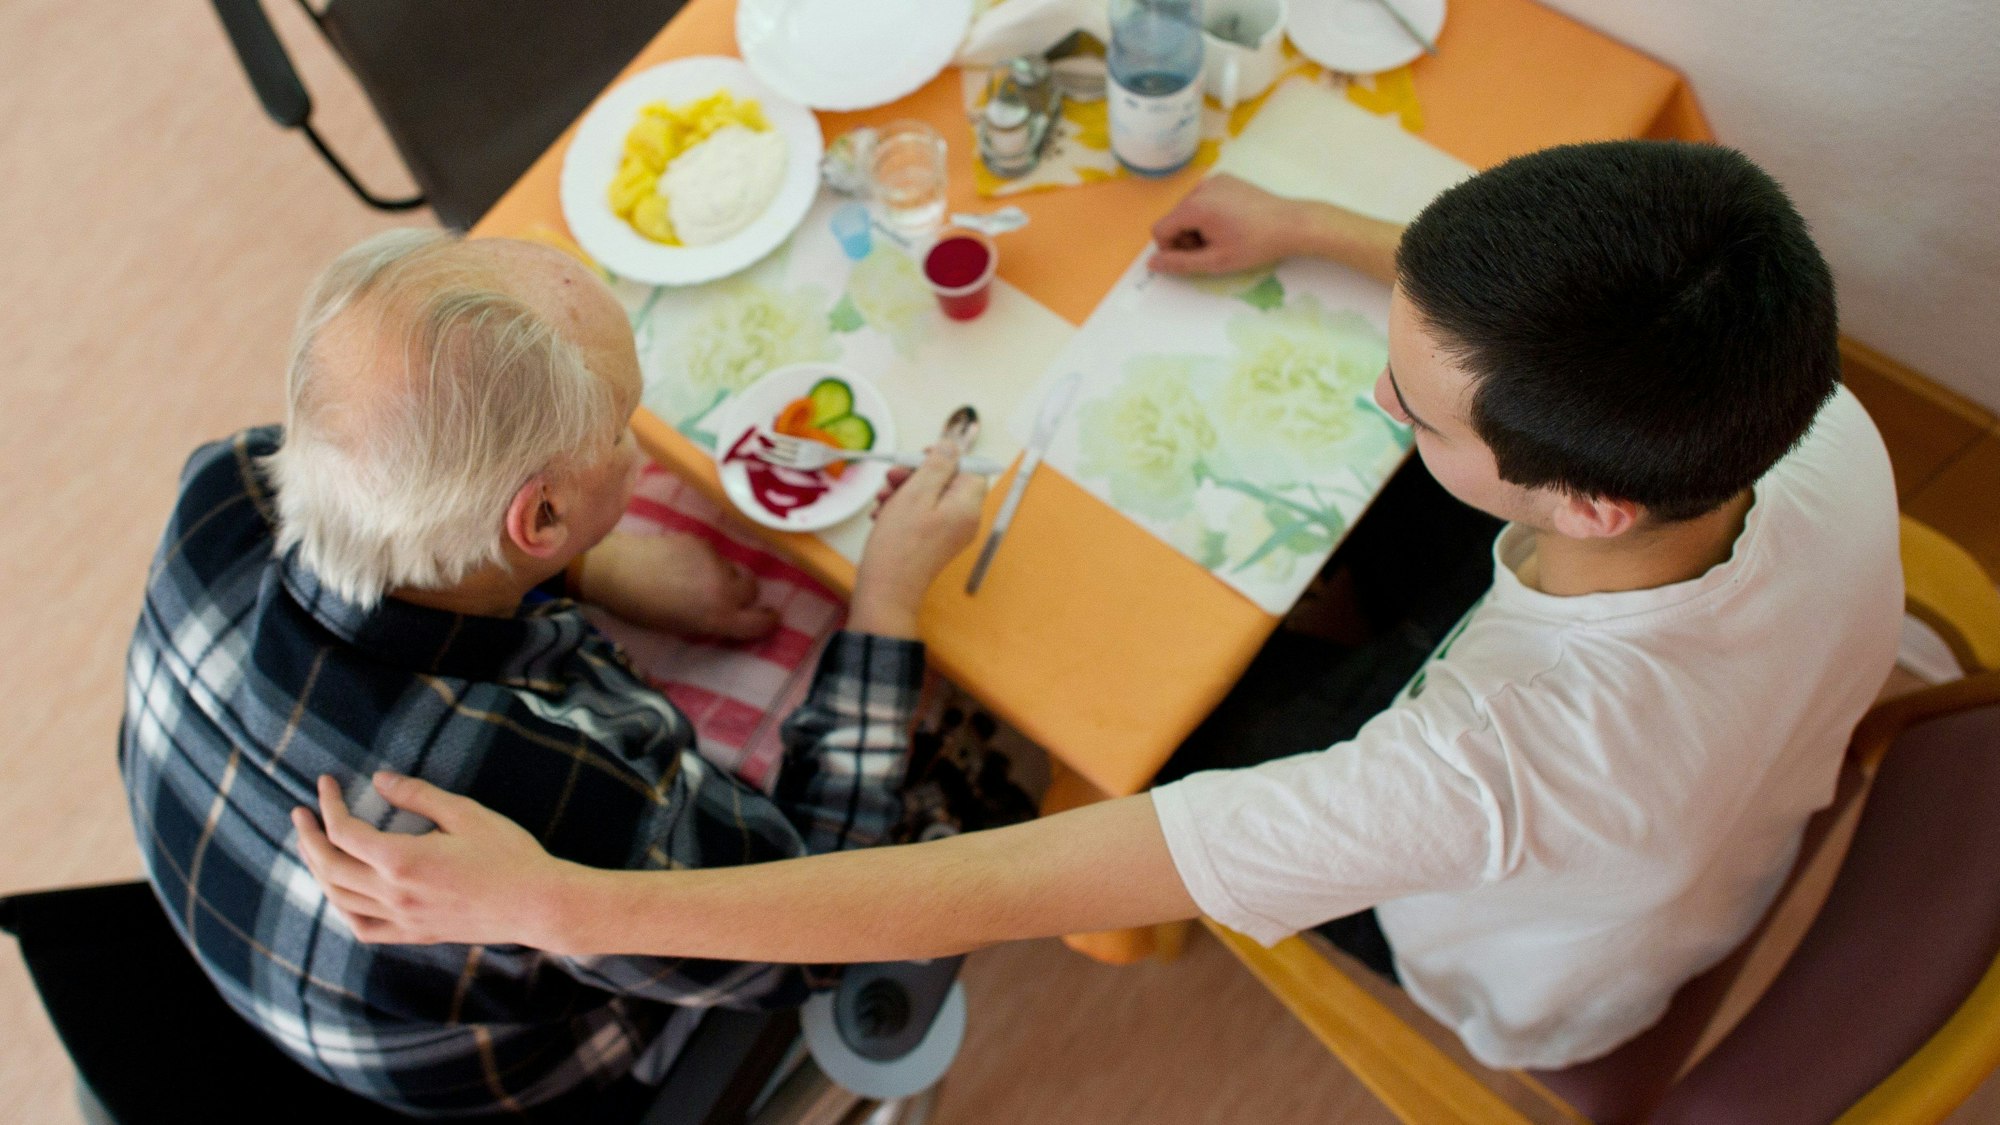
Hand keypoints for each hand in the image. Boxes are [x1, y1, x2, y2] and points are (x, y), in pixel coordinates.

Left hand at [291, 773, 579, 949]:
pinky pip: (364, 929)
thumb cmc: (508, 854)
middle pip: (330, 867)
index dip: (329, 805)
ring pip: (339, 899)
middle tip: (301, 814)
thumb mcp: (466, 813)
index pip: (344, 832)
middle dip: (309, 837)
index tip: (326, 783)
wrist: (537, 903)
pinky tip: (342, 895)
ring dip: (318, 871)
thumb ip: (418, 796)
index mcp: (402, 860)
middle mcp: (393, 894)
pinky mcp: (416, 934)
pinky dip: (343, 910)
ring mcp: (403, 919)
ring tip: (314, 849)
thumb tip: (380, 780)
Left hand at [575, 531, 777, 640]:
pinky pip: (715, 555)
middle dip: (744, 595)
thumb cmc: (642, 610)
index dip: (768, 621)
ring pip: (734, 570)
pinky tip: (682, 563)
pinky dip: (706, 561)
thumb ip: (712, 621)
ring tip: (696, 579)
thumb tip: (729, 615)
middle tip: (722, 598)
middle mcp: (724, 590)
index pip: (761, 622)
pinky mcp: (704, 543)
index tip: (768, 619)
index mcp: (719, 617)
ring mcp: (715, 562)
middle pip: (753, 590)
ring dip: (724, 576)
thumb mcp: (681, 627)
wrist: (617, 570)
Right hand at [850, 445, 986, 636]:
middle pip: (947, 482)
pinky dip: (901, 510)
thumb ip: (937, 465)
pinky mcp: (933, 543)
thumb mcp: (917, 493)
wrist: (886, 591)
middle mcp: (964, 521)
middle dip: (916, 475)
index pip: (970, 470)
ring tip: (881, 499)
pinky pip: (921, 516)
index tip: (920, 457)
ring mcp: (949, 534)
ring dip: (903, 492)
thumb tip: (952, 445)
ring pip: (929, 498)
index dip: (946, 459)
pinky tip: (881, 514)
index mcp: (968, 507)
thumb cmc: (900, 544)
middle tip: (891, 477)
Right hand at [1149, 174, 1325, 274]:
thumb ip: (1179, 263)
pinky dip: (1209, 214)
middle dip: (1186, 238)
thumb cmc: (1254, 245)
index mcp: (1194, 206)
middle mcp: (1199, 188)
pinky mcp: (1226, 179)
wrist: (1291, 224)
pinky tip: (1231, 223)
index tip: (1196, 257)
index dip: (1171, 249)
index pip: (1160, 229)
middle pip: (1174, 218)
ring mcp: (1214, 180)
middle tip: (1214, 249)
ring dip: (1197, 227)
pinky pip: (1204, 199)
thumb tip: (1151, 263)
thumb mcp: (1215, 261)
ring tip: (1224, 237)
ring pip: (1188, 209)